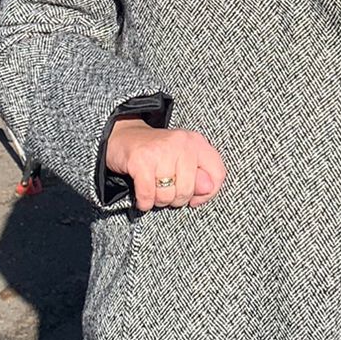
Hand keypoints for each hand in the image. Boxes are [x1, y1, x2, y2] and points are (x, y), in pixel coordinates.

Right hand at [106, 120, 226, 212]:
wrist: (122, 137)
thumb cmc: (157, 154)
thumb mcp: (182, 162)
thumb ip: (199, 176)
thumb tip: (207, 188)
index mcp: (197, 142)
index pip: (218, 174)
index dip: (208, 194)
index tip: (195, 197)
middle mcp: (182, 142)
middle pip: (189, 190)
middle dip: (176, 199)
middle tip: (166, 189)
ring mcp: (161, 150)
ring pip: (168, 195)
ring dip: (158, 200)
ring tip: (154, 189)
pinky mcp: (140, 160)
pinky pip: (148, 195)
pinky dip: (145, 202)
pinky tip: (143, 196)